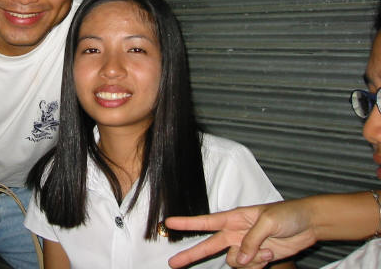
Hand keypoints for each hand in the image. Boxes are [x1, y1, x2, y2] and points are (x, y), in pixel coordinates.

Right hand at [165, 200, 316, 267]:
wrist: (309, 224)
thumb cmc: (287, 214)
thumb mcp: (268, 221)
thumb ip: (251, 240)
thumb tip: (239, 259)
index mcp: (235, 217)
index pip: (206, 221)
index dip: (187, 223)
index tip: (169, 223)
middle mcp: (236, 233)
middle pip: (209, 245)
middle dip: (191, 254)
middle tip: (173, 263)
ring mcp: (246, 247)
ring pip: (233, 261)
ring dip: (248, 260)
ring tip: (266, 249)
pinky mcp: (258, 257)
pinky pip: (249, 268)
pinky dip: (259, 264)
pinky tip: (270, 253)